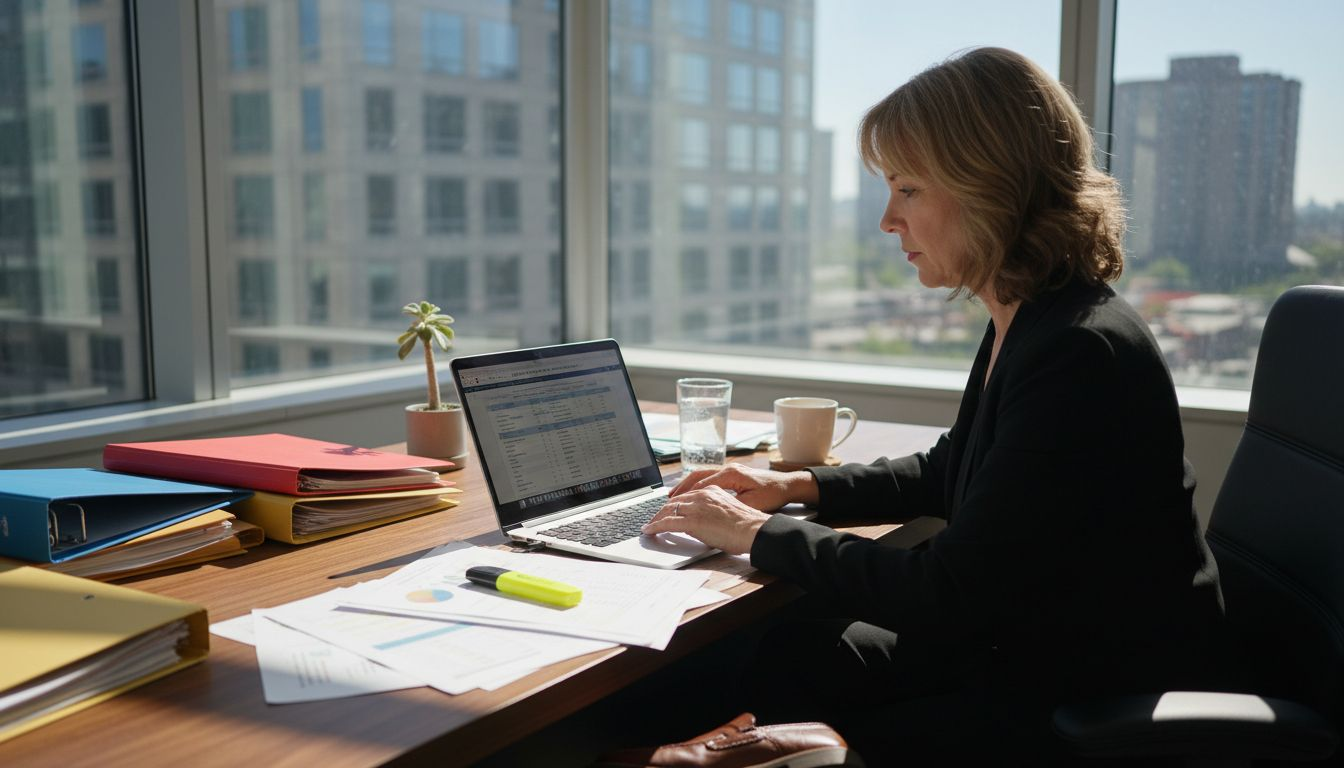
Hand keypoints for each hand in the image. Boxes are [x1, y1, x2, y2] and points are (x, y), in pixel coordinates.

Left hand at [643, 486, 770, 554]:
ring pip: (668, 511)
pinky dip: (655, 527)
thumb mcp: (727, 511)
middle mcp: (702, 495)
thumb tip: (701, 521)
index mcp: (711, 491)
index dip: (674, 504)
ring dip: (655, 519)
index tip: (667, 510)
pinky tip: (649, 531)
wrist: (754, 530)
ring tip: (649, 526)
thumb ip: (712, 511)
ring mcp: (696, 507)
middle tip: (653, 519)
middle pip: (674, 501)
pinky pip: (667, 523)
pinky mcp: (693, 521)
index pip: (686, 495)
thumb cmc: (747, 526)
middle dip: (661, 511)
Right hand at [669, 464, 818, 511]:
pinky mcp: (732, 474)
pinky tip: (692, 495)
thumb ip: (730, 505)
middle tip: (667, 501)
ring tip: (674, 498)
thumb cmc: (773, 494)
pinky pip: (708, 478)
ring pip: (701, 475)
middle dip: (680, 489)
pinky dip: (697, 485)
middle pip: (696, 476)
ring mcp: (729, 470)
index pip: (701, 484)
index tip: (673, 506)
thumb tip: (709, 510)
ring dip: (687, 486)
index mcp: (731, 474)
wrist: (788, 485)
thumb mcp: (751, 503)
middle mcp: (727, 469)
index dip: (686, 496)